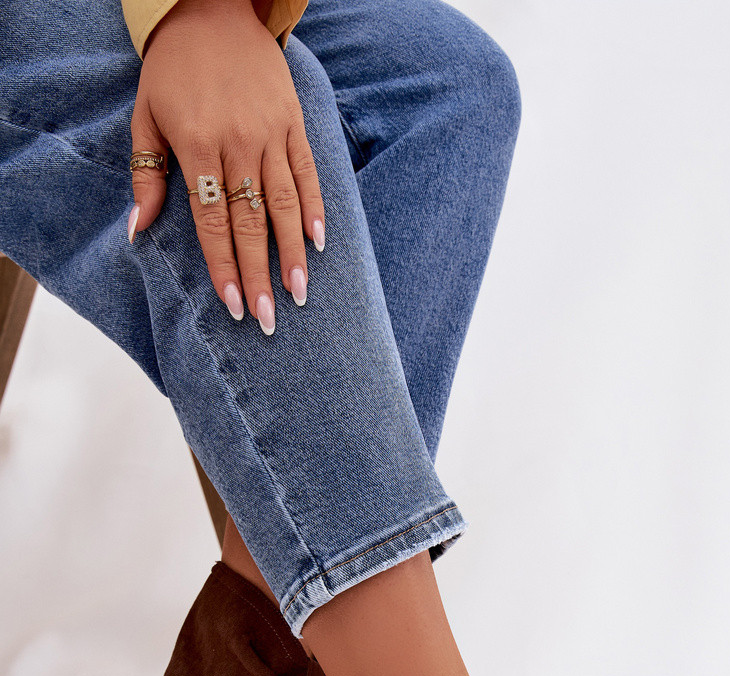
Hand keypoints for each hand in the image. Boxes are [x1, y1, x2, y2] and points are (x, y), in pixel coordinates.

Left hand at [128, 0, 324, 332]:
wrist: (210, 8)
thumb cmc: (172, 70)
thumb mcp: (145, 117)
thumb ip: (147, 175)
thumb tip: (138, 230)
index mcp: (197, 144)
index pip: (213, 222)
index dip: (223, 267)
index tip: (234, 305)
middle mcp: (238, 142)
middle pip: (251, 222)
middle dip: (259, 275)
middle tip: (267, 319)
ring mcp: (270, 132)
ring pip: (285, 204)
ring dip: (293, 253)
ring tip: (299, 293)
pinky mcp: (293, 122)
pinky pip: (307, 172)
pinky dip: (315, 208)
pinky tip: (320, 243)